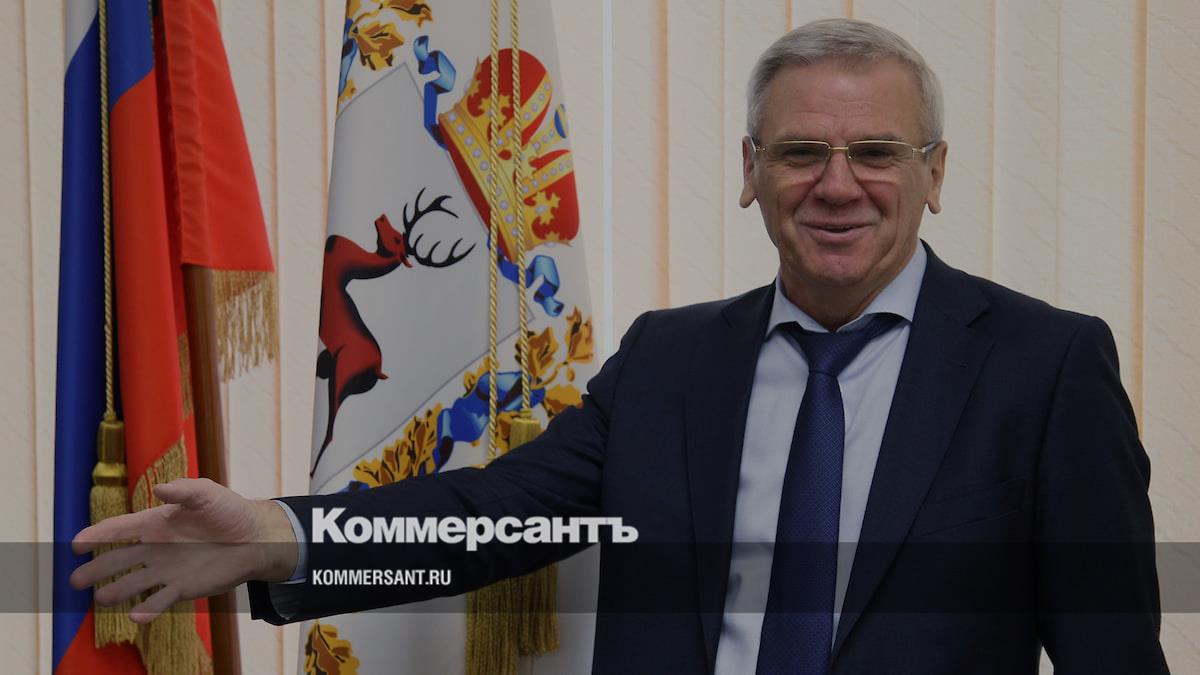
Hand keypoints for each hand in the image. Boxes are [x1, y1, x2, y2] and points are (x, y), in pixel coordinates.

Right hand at [69, 477, 298, 622]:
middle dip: (96, 570)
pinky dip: (147, 610)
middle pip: (118, 561)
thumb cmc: (228, 510)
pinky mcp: (182, 588)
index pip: (119, 529)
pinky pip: (159, 601)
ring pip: (134, 584)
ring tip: (101, 598)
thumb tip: (160, 490)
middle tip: (75, 580)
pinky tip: (136, 617)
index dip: (97, 535)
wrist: (254, 537)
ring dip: (117, 591)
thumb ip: (184, 490)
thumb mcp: (206, 493)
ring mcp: (166, 570)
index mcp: (155, 523)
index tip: (76, 544)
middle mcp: (155, 548)